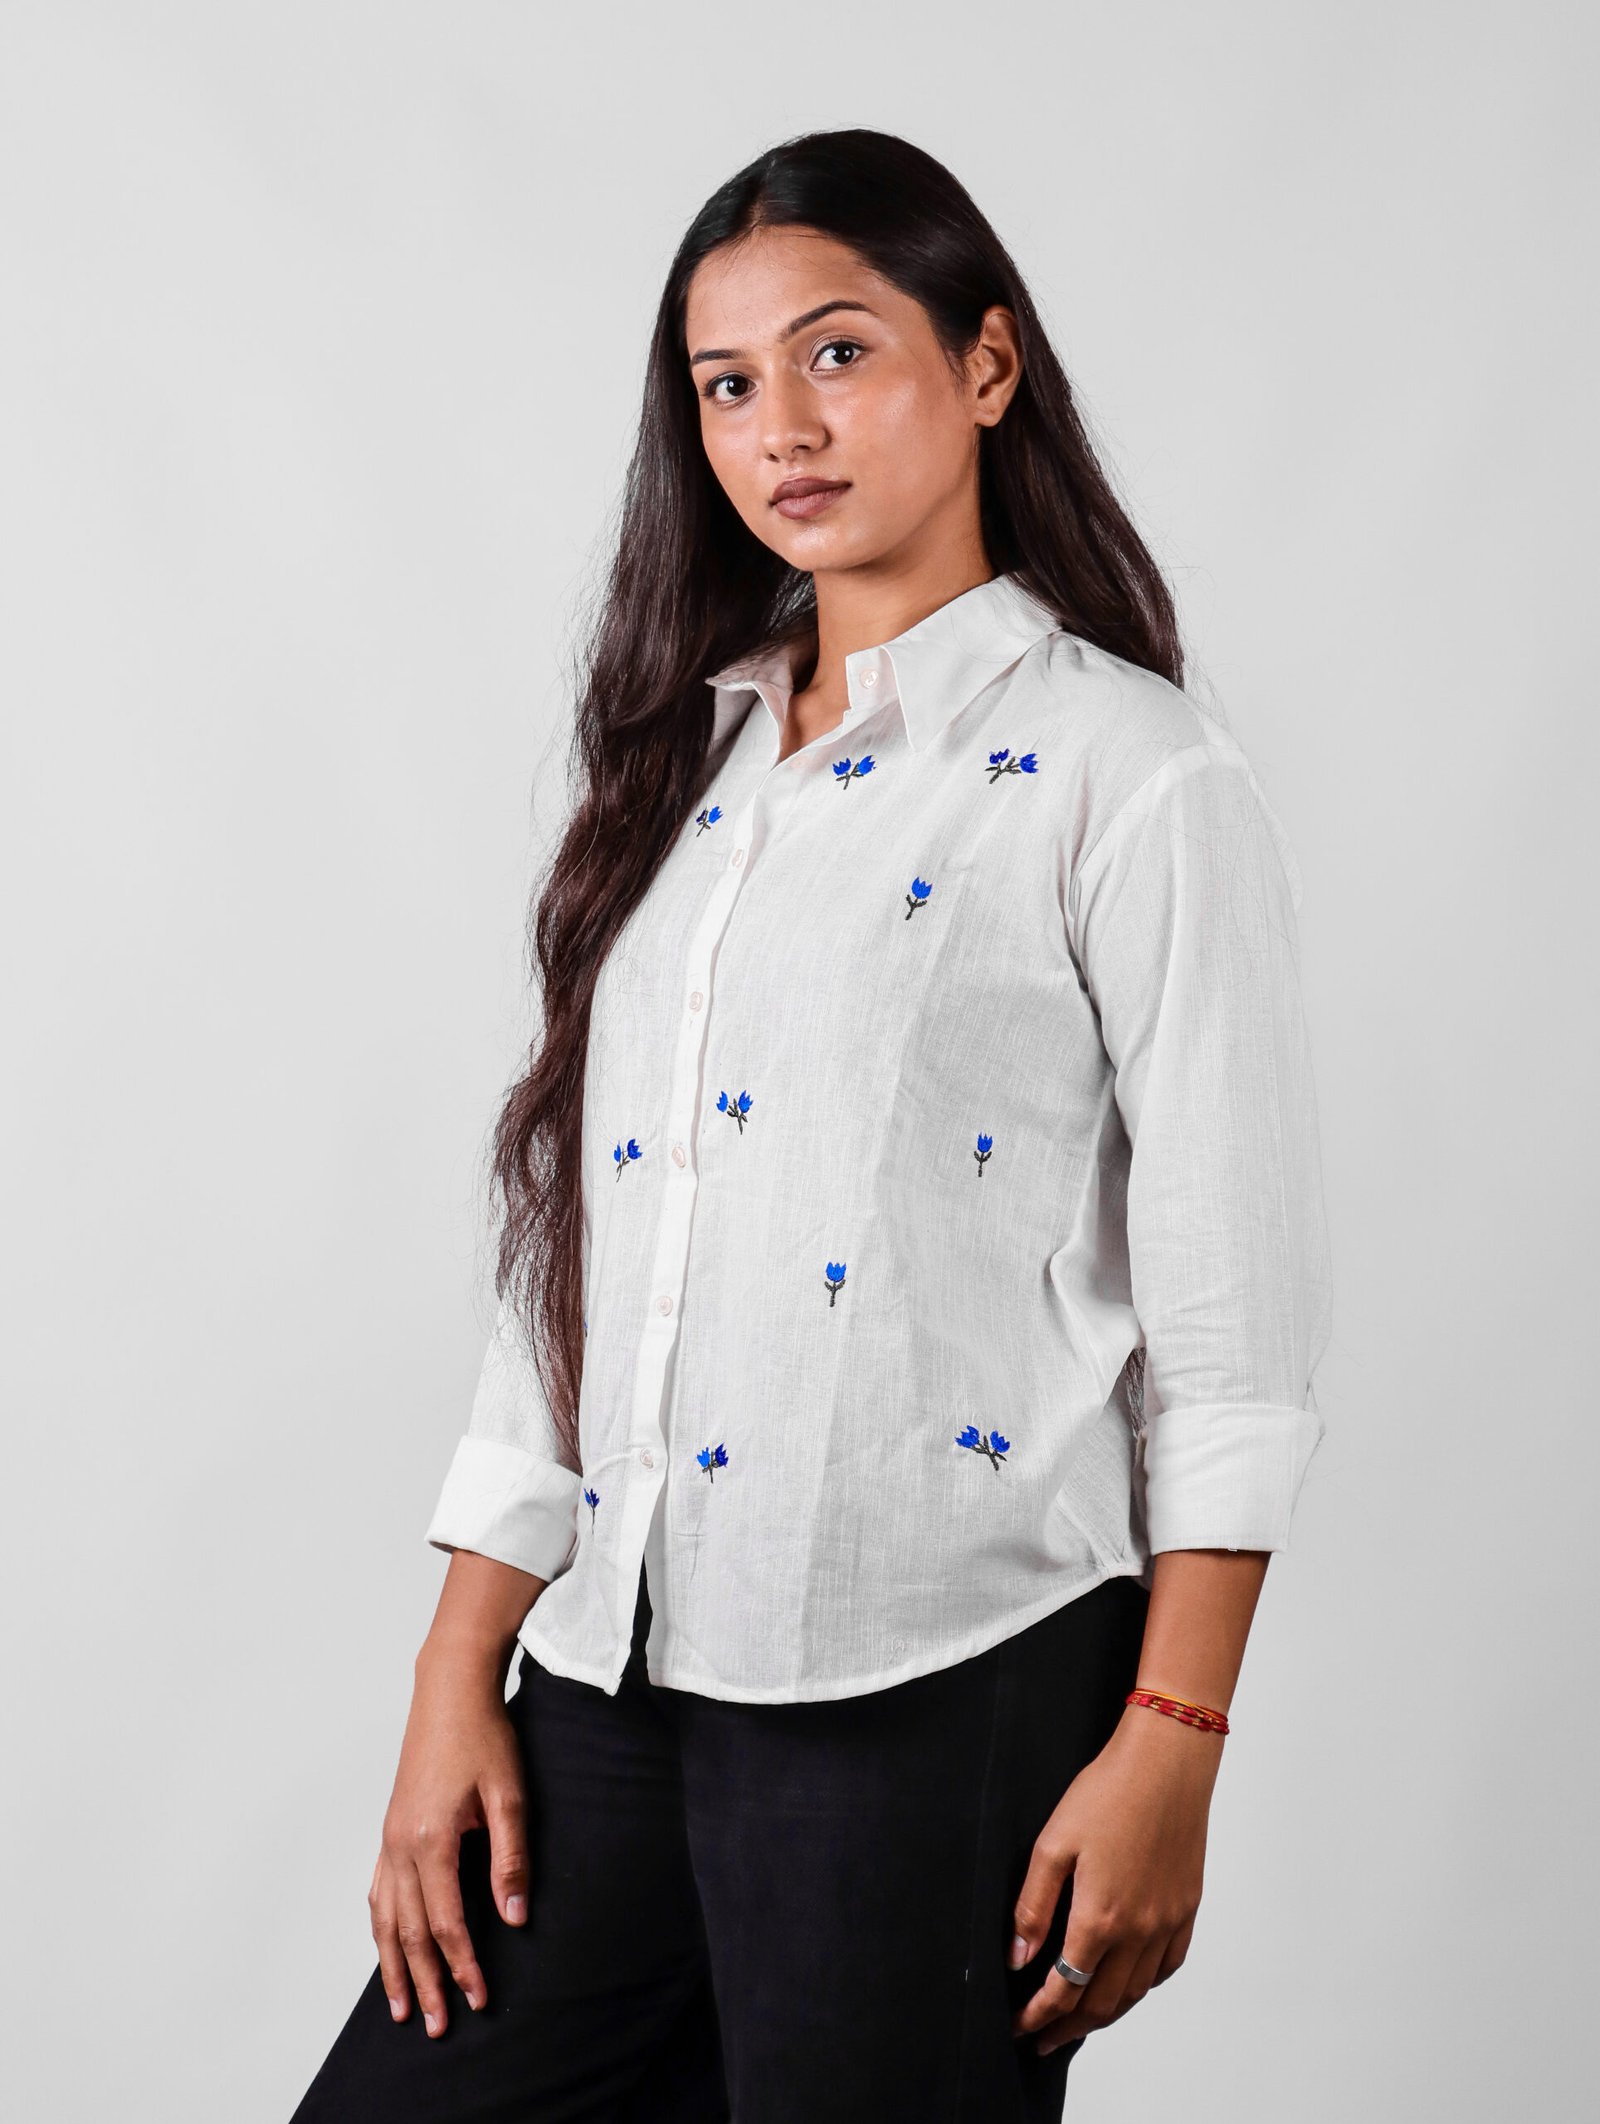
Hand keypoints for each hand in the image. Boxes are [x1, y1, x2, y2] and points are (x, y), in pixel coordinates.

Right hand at [368, 1641, 529, 2037]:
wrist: (449, 1690)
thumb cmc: (484, 1736)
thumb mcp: (510, 1795)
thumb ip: (511, 1857)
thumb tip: (515, 1915)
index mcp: (431, 1839)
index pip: (446, 1921)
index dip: (463, 1964)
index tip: (478, 1998)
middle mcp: (401, 1845)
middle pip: (408, 1931)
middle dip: (423, 1982)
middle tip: (435, 2026)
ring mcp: (389, 1837)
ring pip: (384, 1918)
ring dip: (392, 1965)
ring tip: (400, 2007)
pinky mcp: (390, 1828)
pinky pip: (377, 1891)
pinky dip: (380, 1928)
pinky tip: (385, 1945)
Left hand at [1009, 1704, 1221, 2054]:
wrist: (1167, 1760)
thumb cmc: (1107, 1791)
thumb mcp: (1053, 1842)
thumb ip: (1034, 1905)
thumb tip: (1018, 1956)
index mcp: (1101, 1917)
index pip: (1064, 1989)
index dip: (1037, 2015)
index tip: (1017, 2027)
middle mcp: (1140, 1930)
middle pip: (1101, 2003)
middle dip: (1067, 2026)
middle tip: (1041, 2038)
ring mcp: (1169, 1921)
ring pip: (1136, 1991)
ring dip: (1104, 2013)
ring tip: (1078, 2021)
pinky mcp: (1188, 1906)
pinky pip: (1168, 1966)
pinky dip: (1144, 1986)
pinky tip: (1129, 1983)